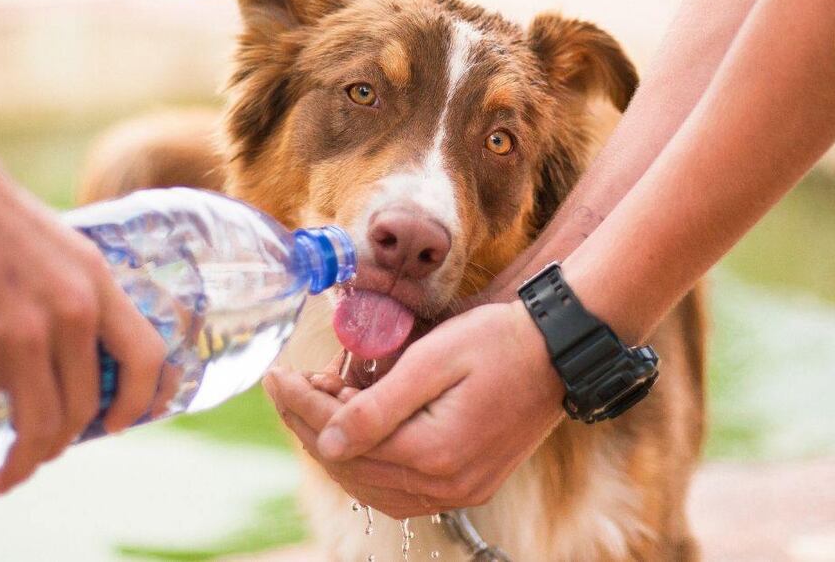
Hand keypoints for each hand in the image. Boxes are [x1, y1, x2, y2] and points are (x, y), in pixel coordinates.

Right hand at [0, 148, 166, 499]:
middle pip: (86, 407)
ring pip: (39, 428)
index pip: (147, 357)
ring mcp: (21, 334)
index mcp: (96, 282)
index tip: (120, 425)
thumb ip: (67, 290)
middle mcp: (70, 312)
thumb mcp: (54, 243)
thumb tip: (64, 340)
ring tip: (4, 476)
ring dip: (22, 465)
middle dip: (63, 443)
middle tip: (39, 453)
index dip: (142, 401)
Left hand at [263, 300, 563, 518]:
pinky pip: (400, 490)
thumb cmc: (498, 342)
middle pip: (353, 467)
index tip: (275, 376)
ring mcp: (459, 491)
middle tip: (289, 385)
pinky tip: (353, 433)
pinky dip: (368, 464)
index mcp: (435, 453)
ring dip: (336, 446)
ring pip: (372, 486)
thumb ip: (378, 406)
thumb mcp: (434, 360)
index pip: (344, 439)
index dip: (302, 406)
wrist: (558, 352)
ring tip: (318, 402)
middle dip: (311, 424)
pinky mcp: (467, 485)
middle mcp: (446, 485)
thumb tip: (326, 441)